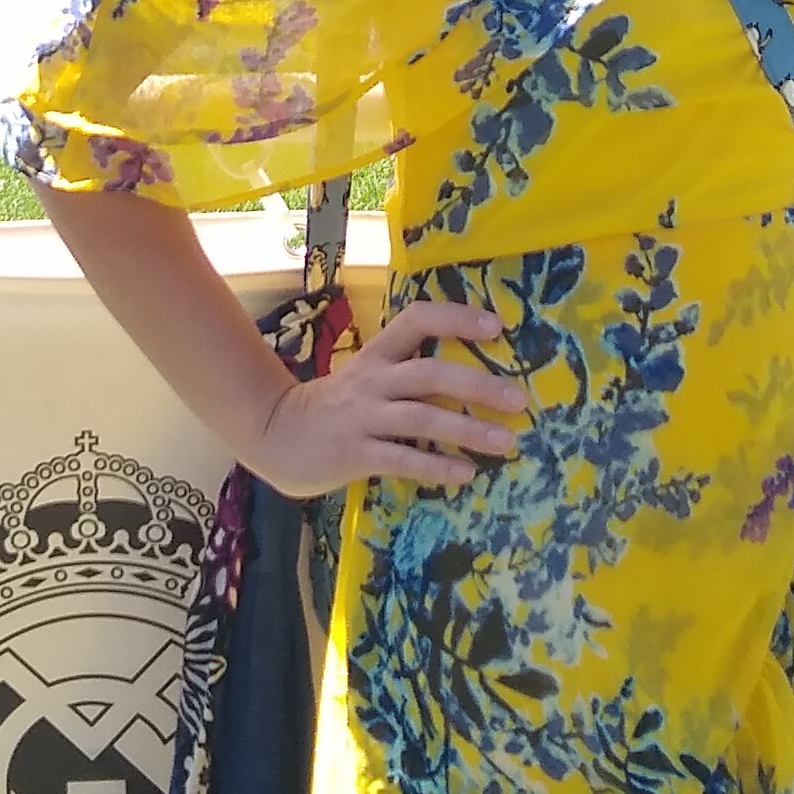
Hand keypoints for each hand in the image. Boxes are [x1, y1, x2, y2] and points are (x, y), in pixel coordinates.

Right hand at [247, 299, 528, 497]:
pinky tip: (466, 474)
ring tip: (507, 442)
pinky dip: (437, 467)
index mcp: (377, 356)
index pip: (417, 320)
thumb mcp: (365, 377)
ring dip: (469, 430)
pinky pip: (402, 459)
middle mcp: (372, 381)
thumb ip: (405, 374)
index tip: (497, 326)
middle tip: (518, 399)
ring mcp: (363, 418)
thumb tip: (469, 380)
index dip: (457, 318)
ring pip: (422, 419)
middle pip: (429, 373)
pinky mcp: (354, 454)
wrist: (275, 435)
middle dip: (477, 385)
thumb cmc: (333, 407)